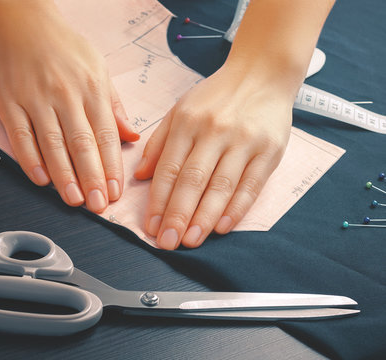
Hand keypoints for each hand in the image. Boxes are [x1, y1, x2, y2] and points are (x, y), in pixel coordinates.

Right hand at [0, 0, 138, 212]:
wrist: (22, 22)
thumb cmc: (64, 48)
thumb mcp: (99, 69)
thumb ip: (114, 106)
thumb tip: (132, 136)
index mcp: (91, 89)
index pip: (105, 135)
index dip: (111, 167)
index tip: (115, 192)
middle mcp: (65, 95)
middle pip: (81, 144)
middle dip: (92, 178)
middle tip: (98, 205)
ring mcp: (35, 99)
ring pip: (52, 144)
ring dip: (64, 176)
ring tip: (74, 200)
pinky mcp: (9, 102)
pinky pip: (20, 136)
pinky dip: (30, 160)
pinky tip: (41, 180)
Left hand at [134, 64, 292, 248]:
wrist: (262, 73)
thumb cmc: (217, 96)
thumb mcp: (180, 110)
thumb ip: (159, 142)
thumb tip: (141, 176)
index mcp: (188, 122)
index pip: (169, 168)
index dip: (158, 200)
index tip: (150, 226)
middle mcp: (214, 131)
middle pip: (192, 180)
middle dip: (177, 215)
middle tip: (167, 242)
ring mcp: (244, 141)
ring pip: (221, 186)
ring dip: (204, 218)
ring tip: (190, 241)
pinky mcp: (269, 150)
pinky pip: (251, 184)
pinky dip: (236, 208)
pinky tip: (222, 227)